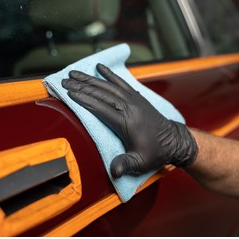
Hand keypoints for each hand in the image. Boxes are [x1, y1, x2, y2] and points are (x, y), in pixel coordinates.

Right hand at [62, 63, 197, 177]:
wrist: (173, 140)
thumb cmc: (155, 152)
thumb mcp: (140, 163)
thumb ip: (126, 164)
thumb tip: (115, 171)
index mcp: (126, 122)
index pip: (100, 108)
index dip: (84, 100)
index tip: (69, 93)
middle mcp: (129, 107)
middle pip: (101, 94)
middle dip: (81, 86)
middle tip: (65, 81)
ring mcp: (133, 100)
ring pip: (108, 86)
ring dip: (90, 79)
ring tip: (74, 73)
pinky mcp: (136, 97)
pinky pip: (121, 82)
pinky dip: (109, 74)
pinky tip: (99, 67)